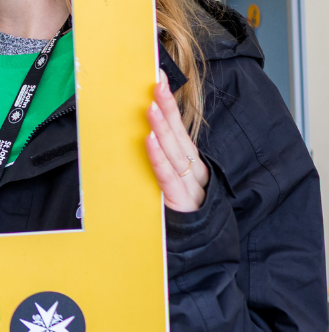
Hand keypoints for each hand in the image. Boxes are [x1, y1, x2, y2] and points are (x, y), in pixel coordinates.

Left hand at [145, 73, 208, 211]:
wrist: (198, 252)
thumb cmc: (178, 214)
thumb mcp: (168, 183)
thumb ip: (158, 162)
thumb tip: (133, 136)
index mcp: (192, 163)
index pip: (179, 128)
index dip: (170, 104)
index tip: (160, 79)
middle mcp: (194, 170)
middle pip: (179, 134)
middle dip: (167, 106)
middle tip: (156, 81)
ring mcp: (190, 186)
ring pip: (175, 151)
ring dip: (162, 127)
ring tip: (150, 106)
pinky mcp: (181, 202)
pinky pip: (167, 176)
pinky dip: (158, 157)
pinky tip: (149, 141)